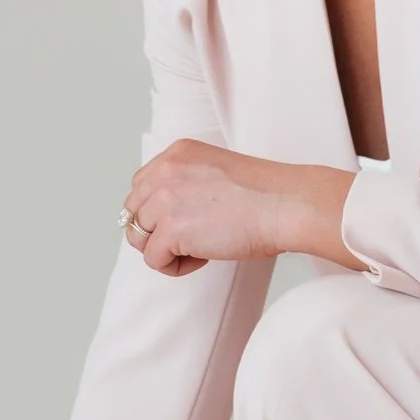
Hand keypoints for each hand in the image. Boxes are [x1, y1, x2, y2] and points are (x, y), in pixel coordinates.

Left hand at [121, 140, 352, 274]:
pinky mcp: (172, 229)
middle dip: (157, 231)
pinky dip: (175, 267)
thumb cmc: (265, 195)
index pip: (141, 186)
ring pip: (139, 238)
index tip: (188, 221)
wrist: (286, 205)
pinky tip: (203, 258)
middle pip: (133, 212)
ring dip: (166, 249)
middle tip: (193, 238)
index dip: (159, 211)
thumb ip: (186, 184)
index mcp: (178, 153)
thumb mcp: (216, 172)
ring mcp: (166, 199)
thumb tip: (164, 218)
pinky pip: (154, 260)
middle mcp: (166, 171)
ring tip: (200, 248)